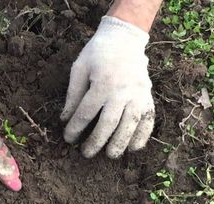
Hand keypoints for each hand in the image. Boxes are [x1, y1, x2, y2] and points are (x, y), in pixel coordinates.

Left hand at [61, 16, 155, 158]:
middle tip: (86, 154)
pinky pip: (148, 119)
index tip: (68, 139)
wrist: (125, 38)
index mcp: (102, 83)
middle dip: (96, 141)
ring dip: (121, 142)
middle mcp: (122, 91)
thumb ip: (73, 95)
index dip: (75, 128)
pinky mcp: (147, 96)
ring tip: (111, 155)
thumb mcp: (79, 68)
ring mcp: (138, 94)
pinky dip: (142, 135)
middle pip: (109, 123)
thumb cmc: (98, 53)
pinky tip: (134, 148)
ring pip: (130, 124)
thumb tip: (65, 119)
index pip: (86, 113)